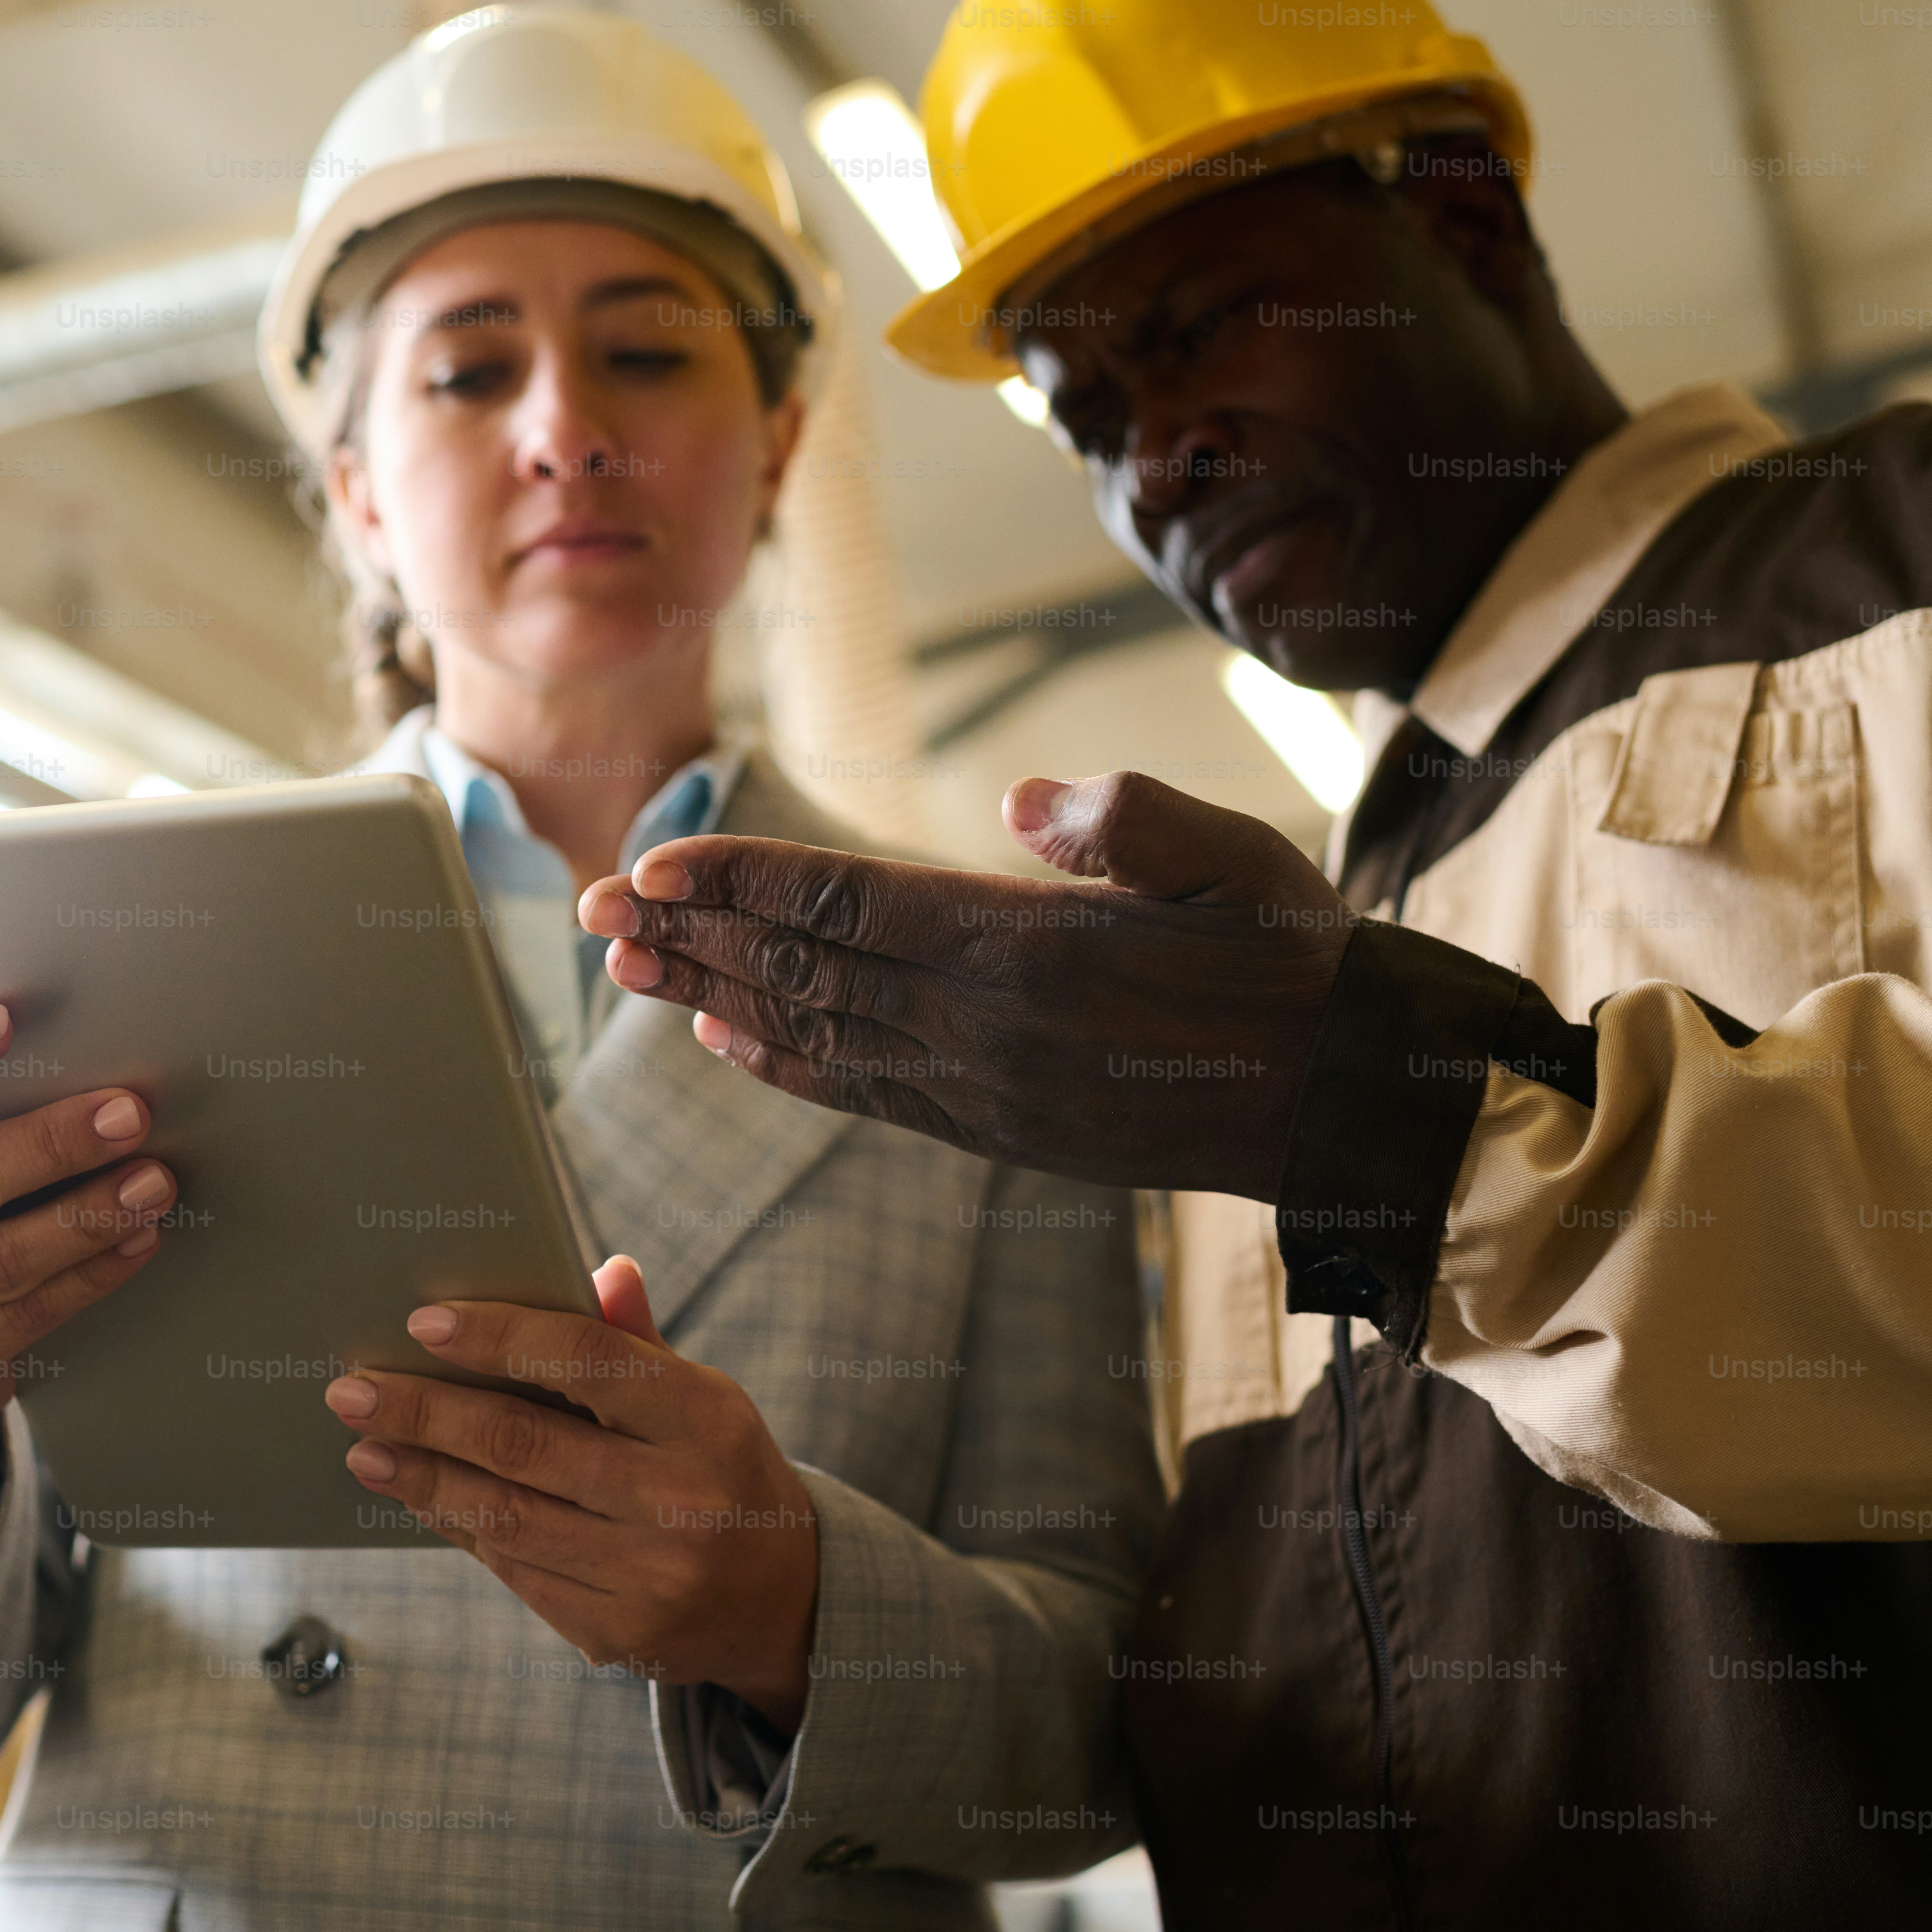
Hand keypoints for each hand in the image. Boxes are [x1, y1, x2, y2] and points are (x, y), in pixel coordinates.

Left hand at [324, 1256, 819, 1732]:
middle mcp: (682, 1500)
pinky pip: (515, 1571)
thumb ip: (638, 1342)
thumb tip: (599, 1269)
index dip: (498, 1337)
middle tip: (352, 1389)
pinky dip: (459, 1528)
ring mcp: (650, 1576)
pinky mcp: (617, 1634)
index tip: (422, 1324)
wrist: (784, 1601)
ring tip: (365, 1447)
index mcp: (706, 1420)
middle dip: (426, 1413)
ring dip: (422, 1478)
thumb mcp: (702, 1400)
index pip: (586, 1360)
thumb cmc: (720, 1471)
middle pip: (524, 1444)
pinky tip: (420, 1496)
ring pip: (505, 1517)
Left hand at [576, 771, 1354, 1200]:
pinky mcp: (995, 1129)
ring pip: (815, 1033)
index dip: (739, 882)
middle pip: (802, 970)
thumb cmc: (1292, 956)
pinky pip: (863, 1093)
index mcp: (1026, 948)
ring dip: (712, 997)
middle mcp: (983, 1027)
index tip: (651, 866)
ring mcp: (983, 1088)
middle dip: (690, 937)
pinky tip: (726, 1040)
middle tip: (591, 911)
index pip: (844, 906)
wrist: (1340, 1095)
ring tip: (628, 968)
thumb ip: (1121, 820)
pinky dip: (785, 1064)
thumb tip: (1015, 802)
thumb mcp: (1230, 855)